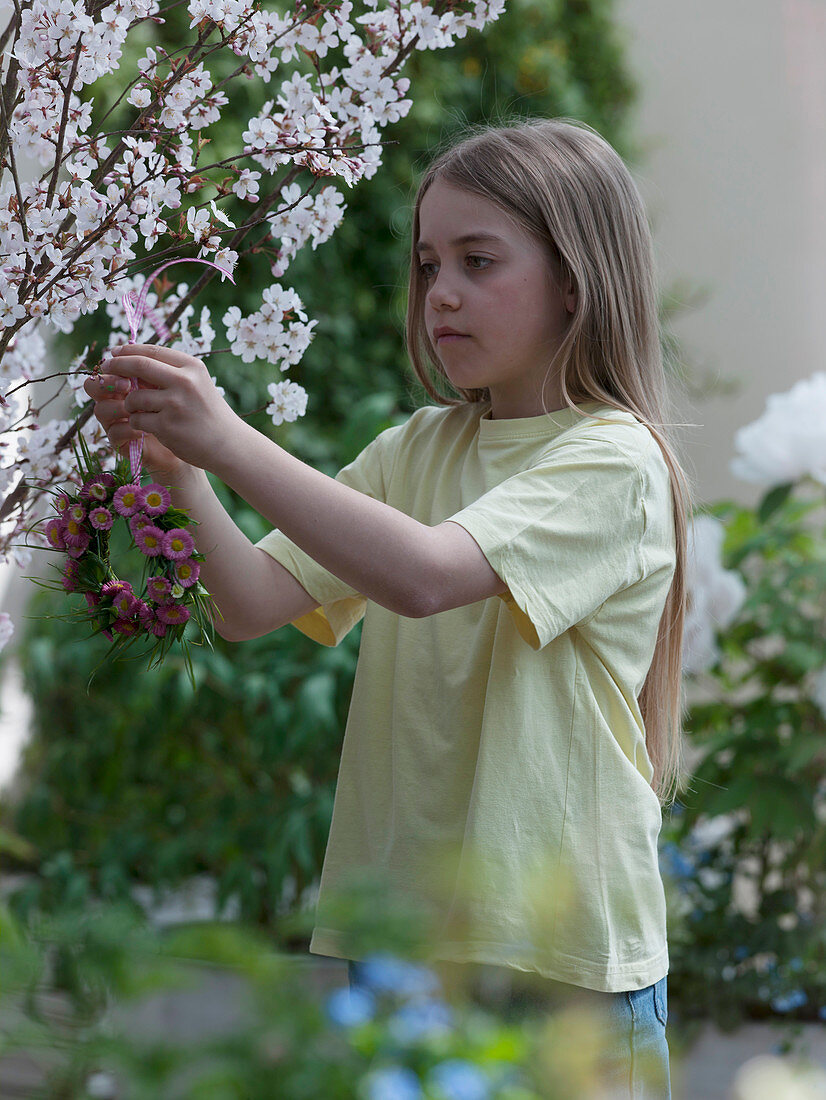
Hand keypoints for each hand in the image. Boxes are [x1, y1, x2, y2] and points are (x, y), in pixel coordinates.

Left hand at [85, 344, 242, 476]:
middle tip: (105, 369)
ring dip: (130, 404)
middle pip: (138, 365)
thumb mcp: (196, 385)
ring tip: (139, 412)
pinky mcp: (167, 426)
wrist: (228, 444)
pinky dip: (137, 423)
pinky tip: (149, 428)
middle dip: (117, 366)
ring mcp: (175, 404)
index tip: (115, 353)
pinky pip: (137, 420)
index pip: (152, 351)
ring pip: (134, 397)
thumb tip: (130, 360)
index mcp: (192, 367)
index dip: (128, 350)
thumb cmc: (208, 413)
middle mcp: (184, 381)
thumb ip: (169, 373)